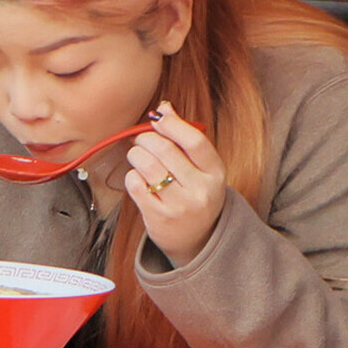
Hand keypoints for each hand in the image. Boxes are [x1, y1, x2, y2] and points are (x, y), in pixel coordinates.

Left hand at [116, 104, 226, 260]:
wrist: (197, 240)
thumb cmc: (194, 194)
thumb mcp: (201, 169)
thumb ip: (184, 138)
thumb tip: (164, 107)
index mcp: (216, 173)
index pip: (195, 141)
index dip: (173, 124)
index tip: (158, 119)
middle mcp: (201, 190)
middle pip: (166, 150)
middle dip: (147, 138)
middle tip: (142, 140)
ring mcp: (180, 205)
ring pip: (148, 165)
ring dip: (136, 154)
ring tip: (138, 156)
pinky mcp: (159, 217)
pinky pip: (136, 185)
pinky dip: (132, 176)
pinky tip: (138, 177)